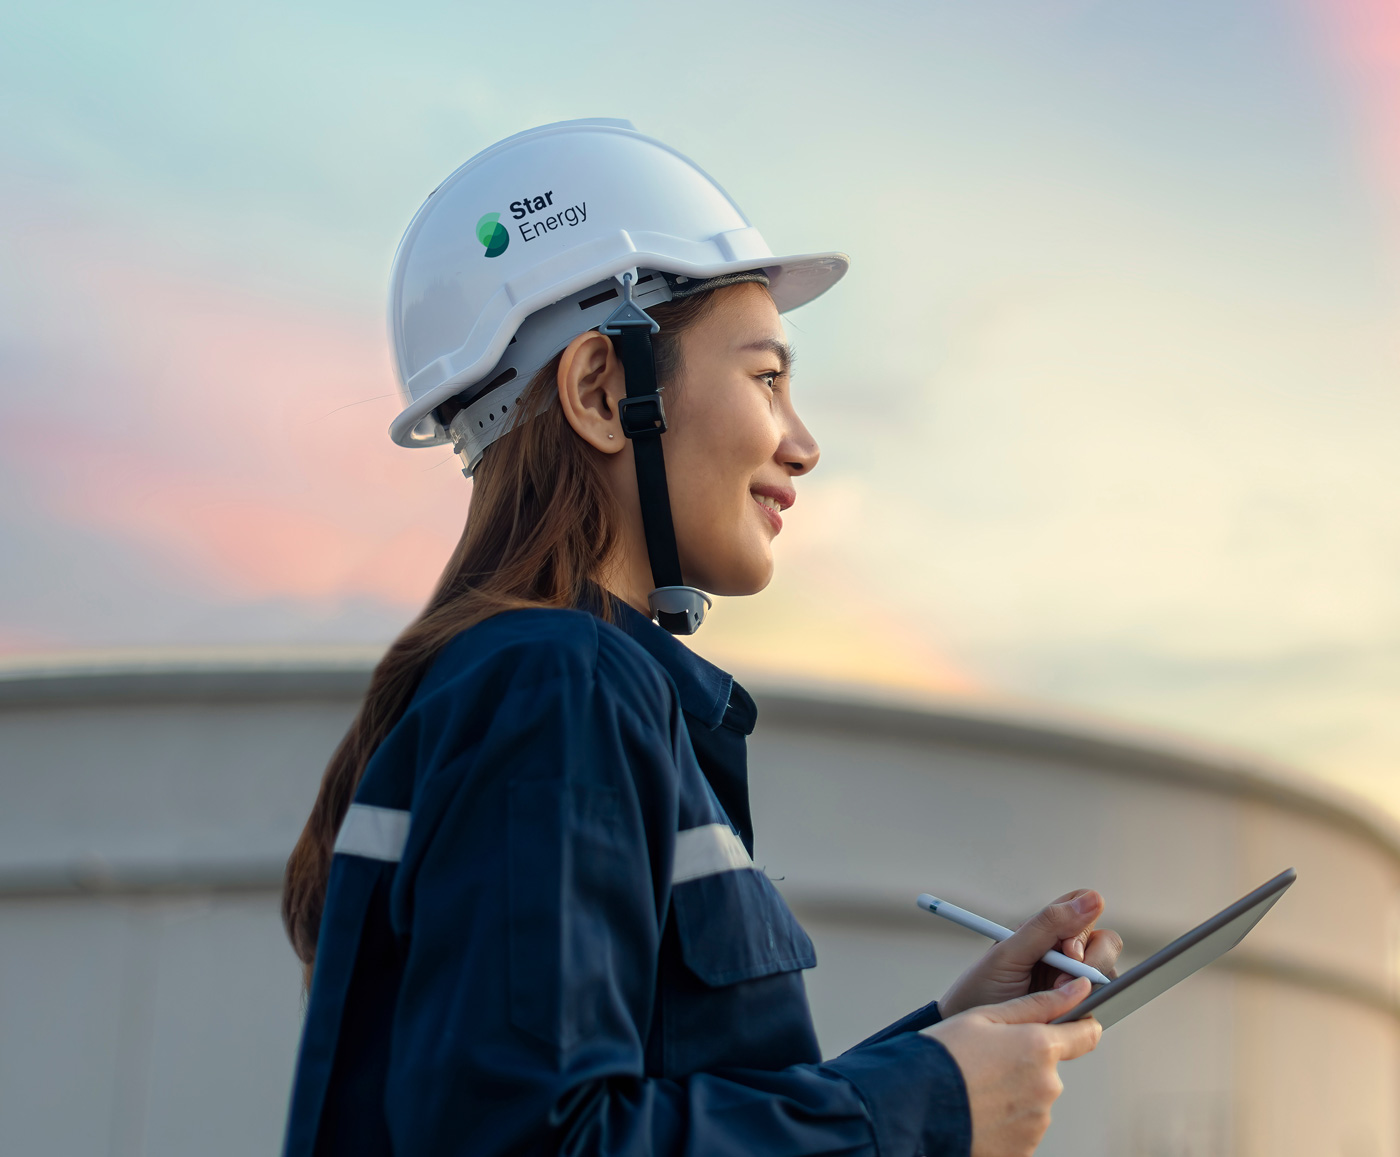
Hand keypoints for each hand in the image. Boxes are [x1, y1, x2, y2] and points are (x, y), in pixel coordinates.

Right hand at [924, 979, 1101, 1156]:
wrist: (912, 1105)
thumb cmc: (944, 1056)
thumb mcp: (984, 1017)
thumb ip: (1038, 1004)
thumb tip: (1079, 990)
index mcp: (1040, 1047)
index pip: (1085, 1035)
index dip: (1081, 1026)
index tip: (1076, 1025)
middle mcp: (1047, 1086)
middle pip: (1048, 1069)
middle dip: (1025, 1063)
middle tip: (986, 1062)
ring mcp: (1036, 1122)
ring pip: (1033, 1099)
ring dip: (1013, 1093)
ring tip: (976, 1089)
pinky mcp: (1024, 1149)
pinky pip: (1021, 1128)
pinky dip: (1004, 1120)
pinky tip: (977, 1111)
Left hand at [938, 890, 1122, 1017]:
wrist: (974, 1038)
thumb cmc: (982, 990)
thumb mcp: (1008, 953)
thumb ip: (1047, 925)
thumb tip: (1092, 899)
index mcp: (1044, 930)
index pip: (1083, 907)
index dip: (1083, 923)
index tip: (1069, 950)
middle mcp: (1063, 952)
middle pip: (1105, 940)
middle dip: (1092, 960)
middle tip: (1064, 976)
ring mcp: (1072, 980)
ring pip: (1108, 971)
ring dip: (1089, 985)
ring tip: (1056, 998)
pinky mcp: (1078, 1007)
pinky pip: (1102, 1000)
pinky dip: (1090, 1005)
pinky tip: (1066, 1011)